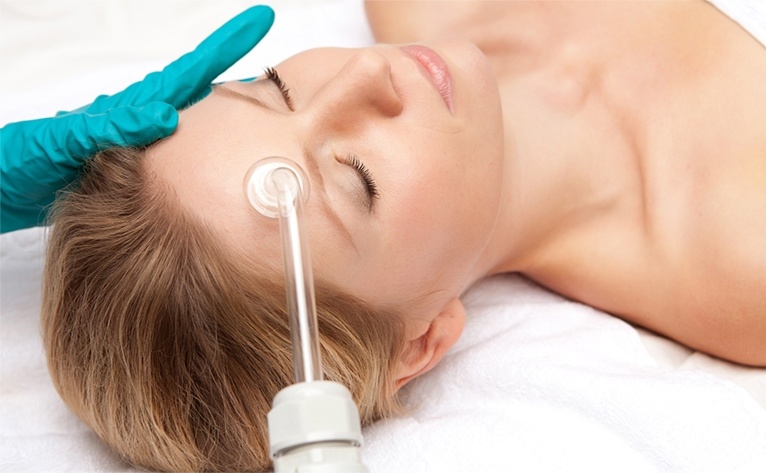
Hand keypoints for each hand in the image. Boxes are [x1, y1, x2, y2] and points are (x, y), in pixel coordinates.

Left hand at [0, 5, 273, 233]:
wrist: (0, 188)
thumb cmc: (23, 162)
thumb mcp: (62, 140)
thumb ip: (112, 126)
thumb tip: (165, 116)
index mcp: (129, 108)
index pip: (188, 73)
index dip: (224, 47)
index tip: (256, 22)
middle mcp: (140, 119)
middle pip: (198, 86)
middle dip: (232, 63)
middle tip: (262, 42)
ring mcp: (139, 140)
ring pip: (193, 117)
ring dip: (225, 103)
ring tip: (260, 96)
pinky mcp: (136, 166)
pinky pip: (181, 151)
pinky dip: (204, 146)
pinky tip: (217, 155)